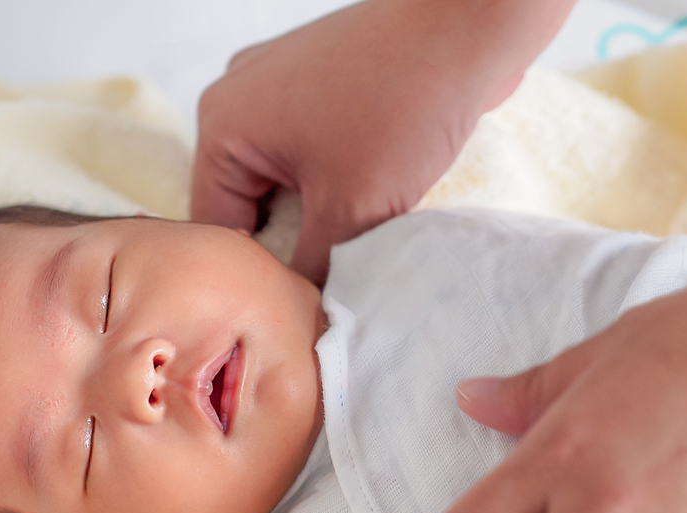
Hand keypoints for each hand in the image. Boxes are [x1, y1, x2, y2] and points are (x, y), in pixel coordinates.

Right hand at [192, 0, 574, 282]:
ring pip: (283, 179)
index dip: (254, 275)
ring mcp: (279, 84)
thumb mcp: (352, 208)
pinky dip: (332, 183)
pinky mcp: (321, 83)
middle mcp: (239, 98)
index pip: (216, 227)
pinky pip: (309, 151)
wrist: (470, 24)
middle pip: (246, 203)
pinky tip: (367, 204)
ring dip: (315, 215)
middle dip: (288, 244)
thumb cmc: (403, 105)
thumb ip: (314, 268)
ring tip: (352, 244)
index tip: (294, 308)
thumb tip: (306, 311)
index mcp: (222, 124)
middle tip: (327, 283)